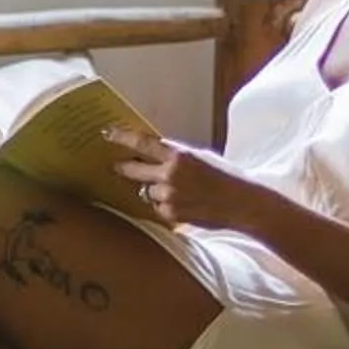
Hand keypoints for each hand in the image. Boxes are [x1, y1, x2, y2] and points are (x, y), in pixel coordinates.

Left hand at [104, 127, 257, 232]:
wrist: (242, 203)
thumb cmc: (225, 177)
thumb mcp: (200, 157)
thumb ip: (176, 156)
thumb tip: (152, 152)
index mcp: (179, 156)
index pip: (142, 143)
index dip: (121, 137)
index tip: (106, 133)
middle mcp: (170, 175)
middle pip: (134, 170)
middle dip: (123, 167)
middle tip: (114, 165)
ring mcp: (169, 196)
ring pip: (147, 191)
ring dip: (154, 190)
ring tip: (177, 191)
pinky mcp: (171, 214)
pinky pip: (158, 208)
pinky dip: (164, 205)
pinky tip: (183, 204)